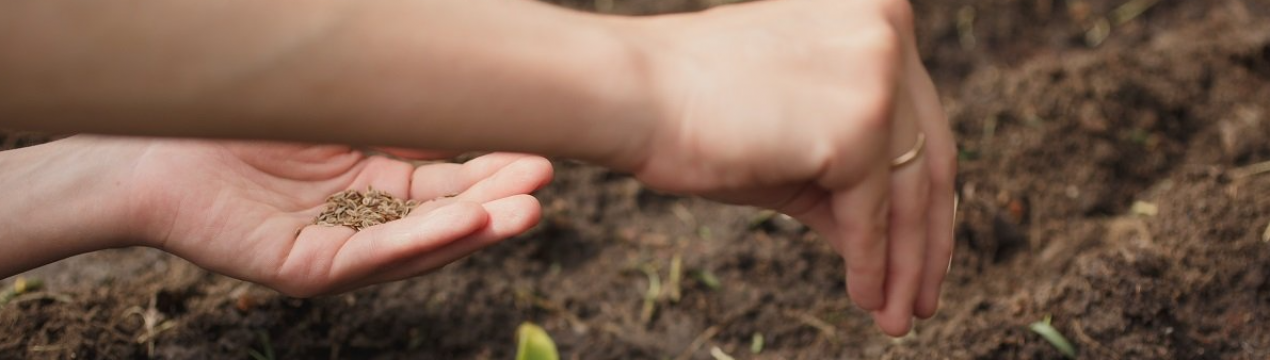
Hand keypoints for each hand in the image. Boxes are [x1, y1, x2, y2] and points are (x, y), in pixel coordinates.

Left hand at [119, 137, 551, 296]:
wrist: (148, 139)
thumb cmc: (238, 116)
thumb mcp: (336, 106)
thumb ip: (392, 107)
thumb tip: (463, 73)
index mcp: (375, 184)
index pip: (449, 183)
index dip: (493, 171)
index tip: (540, 149)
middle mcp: (364, 222)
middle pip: (446, 217)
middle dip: (499, 201)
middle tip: (545, 180)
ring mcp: (338, 249)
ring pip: (419, 243)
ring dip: (476, 229)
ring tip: (524, 211)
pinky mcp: (306, 269)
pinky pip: (371, 258)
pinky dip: (421, 243)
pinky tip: (466, 224)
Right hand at [620, 0, 955, 335]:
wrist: (630, 95)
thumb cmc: (695, 110)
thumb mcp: (797, 140)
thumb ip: (852, 176)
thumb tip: (897, 246)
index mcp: (874, 13)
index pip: (921, 120)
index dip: (926, 195)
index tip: (924, 249)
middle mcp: (888, 29)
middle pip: (928, 156)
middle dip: (925, 240)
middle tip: (921, 298)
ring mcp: (876, 74)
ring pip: (909, 191)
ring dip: (903, 264)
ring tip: (894, 315)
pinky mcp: (858, 125)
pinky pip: (872, 213)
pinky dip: (871, 263)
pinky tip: (865, 295)